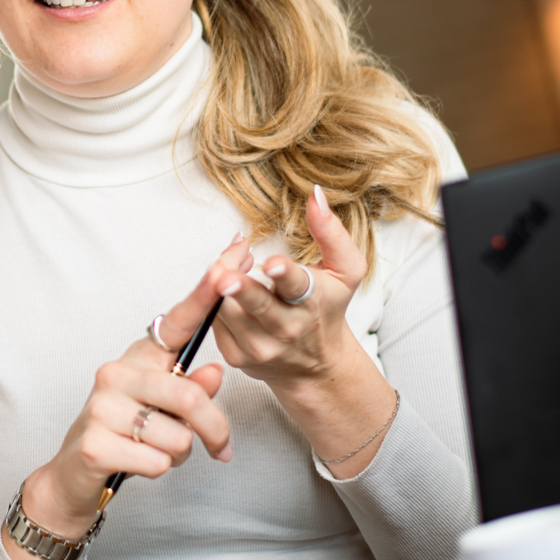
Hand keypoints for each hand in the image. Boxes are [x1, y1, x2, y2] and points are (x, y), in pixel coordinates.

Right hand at [18, 235, 244, 543]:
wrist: (74, 476)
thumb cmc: (125, 435)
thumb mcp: (163, 410)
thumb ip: (192, 389)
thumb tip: (214, 373)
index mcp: (138, 359)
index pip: (178, 322)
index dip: (206, 292)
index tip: (233, 259)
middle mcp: (116, 373)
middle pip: (190, 395)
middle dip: (215, 429)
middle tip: (222, 450)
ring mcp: (102, 407)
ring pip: (179, 436)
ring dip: (181, 454)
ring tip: (156, 452)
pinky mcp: (95, 443)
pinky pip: (158, 462)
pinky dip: (159, 471)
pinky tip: (137, 465)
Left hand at [205, 185, 396, 480]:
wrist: (317, 365)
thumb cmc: (327, 308)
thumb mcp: (345, 271)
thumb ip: (332, 233)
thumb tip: (315, 194)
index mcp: (312, 301)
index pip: (298, 286)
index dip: (285, 274)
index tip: (273, 265)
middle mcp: (287, 327)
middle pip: (257, 305)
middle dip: (240, 289)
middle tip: (225, 275)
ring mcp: (260, 346)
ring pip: (227, 310)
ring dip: (220, 282)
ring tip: (229, 265)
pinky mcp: (237, 355)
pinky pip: (214, 321)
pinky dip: (213, 299)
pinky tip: (226, 286)